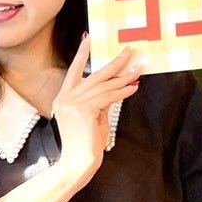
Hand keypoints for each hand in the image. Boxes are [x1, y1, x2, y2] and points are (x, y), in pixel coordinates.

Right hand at [52, 35, 139, 188]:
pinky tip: (133, 87)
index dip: (82, 54)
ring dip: (124, 78)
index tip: (88, 38)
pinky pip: (108, 97)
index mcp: (62, 99)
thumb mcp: (92, 119)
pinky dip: (123, 92)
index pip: (73, 71)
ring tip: (138, 70)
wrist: (77, 163)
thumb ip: (99, 102)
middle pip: (93, 75)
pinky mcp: (83, 109)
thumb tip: (113, 89)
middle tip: (128, 51)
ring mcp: (72, 103)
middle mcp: (65, 98)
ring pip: (104, 85)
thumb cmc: (85, 146)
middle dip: (113, 62)